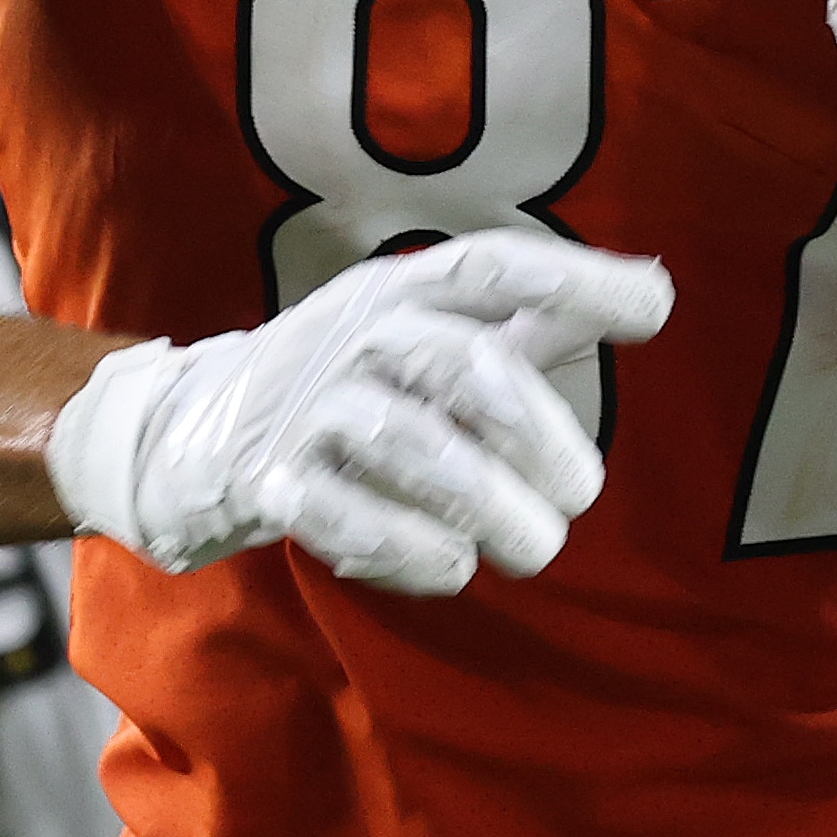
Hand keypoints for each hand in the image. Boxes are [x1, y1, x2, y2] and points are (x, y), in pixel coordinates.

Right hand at [44, 229, 672, 597]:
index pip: (491, 267)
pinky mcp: (264, 479)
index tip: (654, 308)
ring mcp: (303, 406)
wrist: (183, 432)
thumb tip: (651, 295)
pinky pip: (344, 515)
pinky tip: (453, 568)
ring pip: (412, 445)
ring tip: (536, 549)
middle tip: (584, 495)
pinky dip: (410, 548)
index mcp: (399, 292)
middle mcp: (352, 334)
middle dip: (538, 433)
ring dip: (487, 503)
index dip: (574, 281)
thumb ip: (527, 325)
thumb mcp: (424, 337)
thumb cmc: (342, 383)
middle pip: (463, 365)